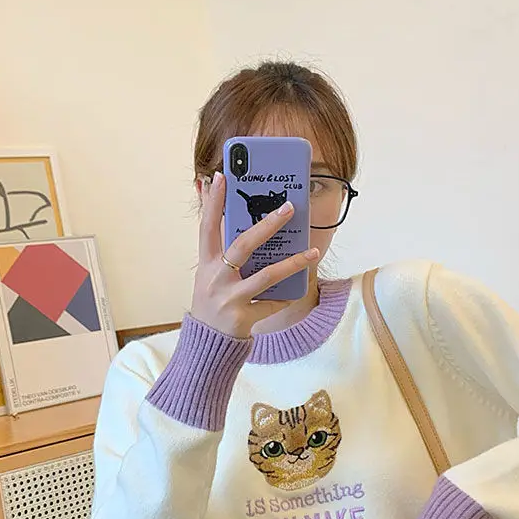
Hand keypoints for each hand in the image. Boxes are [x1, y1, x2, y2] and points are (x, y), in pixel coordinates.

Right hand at [191, 172, 318, 337]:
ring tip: (312, 251)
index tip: (222, 176)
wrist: (207, 343)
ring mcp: (229, 299)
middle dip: (267, 225)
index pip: (207, 226)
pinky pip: (271, 304)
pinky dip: (285, 297)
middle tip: (289, 207)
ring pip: (266, 276)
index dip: (213, 201)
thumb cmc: (212, 301)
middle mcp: (215, 279)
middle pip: (243, 246)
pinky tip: (298, 287)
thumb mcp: (208, 273)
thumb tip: (224, 213)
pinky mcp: (242, 318)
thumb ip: (218, 246)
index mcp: (205, 263)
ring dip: (292, 263)